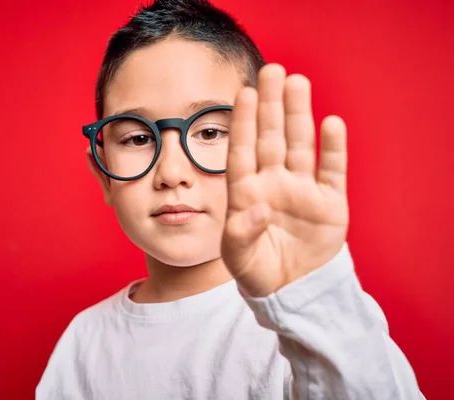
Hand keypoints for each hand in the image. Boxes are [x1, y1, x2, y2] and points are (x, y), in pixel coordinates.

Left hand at [221, 63, 348, 297]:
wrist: (292, 291)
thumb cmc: (257, 272)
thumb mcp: (239, 258)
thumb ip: (241, 233)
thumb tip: (256, 207)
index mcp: (247, 193)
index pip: (243, 151)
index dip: (243, 123)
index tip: (243, 93)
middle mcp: (274, 184)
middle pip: (272, 138)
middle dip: (272, 106)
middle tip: (272, 70)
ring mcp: (302, 191)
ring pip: (300, 145)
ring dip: (300, 115)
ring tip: (297, 83)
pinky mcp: (329, 203)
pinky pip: (332, 171)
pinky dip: (333, 149)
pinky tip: (331, 124)